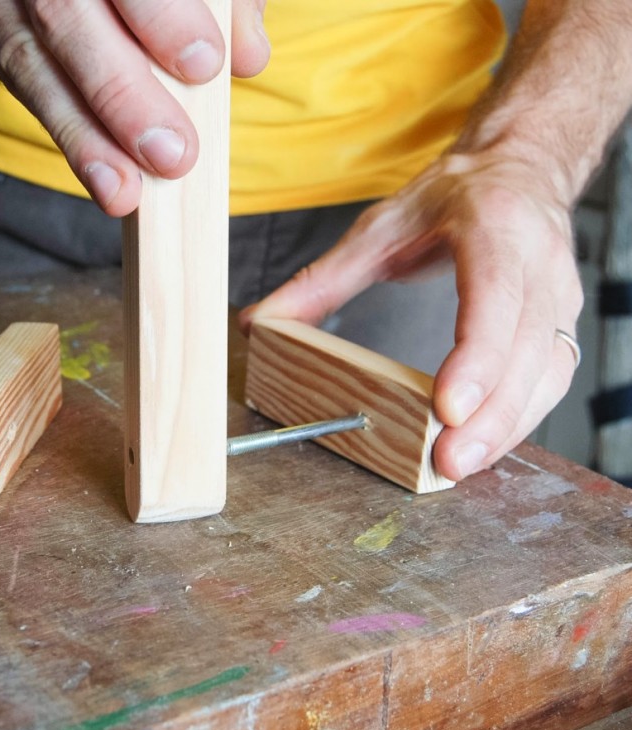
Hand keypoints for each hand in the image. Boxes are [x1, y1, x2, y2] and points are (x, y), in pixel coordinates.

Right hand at [0, 0, 268, 215]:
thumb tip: (248, 56)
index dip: (162, 16)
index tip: (206, 65)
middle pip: (64, 16)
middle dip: (122, 93)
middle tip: (173, 155)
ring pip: (28, 63)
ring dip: (83, 138)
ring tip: (124, 193)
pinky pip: (15, 79)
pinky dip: (64, 130)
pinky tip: (101, 176)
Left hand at [239, 151, 584, 481]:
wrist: (518, 168)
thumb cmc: (454, 196)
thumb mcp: (381, 227)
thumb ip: (321, 280)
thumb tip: (262, 322)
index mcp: (493, 227)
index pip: (494, 299)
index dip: (477, 358)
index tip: (448, 408)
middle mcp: (538, 261)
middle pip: (526, 351)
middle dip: (491, 416)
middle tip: (449, 462)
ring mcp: (560, 292)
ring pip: (547, 373)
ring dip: (508, 427)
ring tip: (462, 465)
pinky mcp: (563, 320)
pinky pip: (551, 378)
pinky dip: (521, 418)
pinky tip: (486, 445)